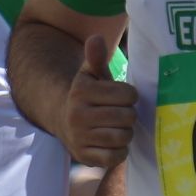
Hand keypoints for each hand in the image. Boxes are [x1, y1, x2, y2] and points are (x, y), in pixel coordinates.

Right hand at [63, 33, 136, 167]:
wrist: (64, 121)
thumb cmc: (87, 96)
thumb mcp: (90, 75)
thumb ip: (96, 57)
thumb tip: (96, 38)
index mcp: (82, 91)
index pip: (128, 95)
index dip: (130, 96)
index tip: (122, 97)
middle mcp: (77, 114)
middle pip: (128, 117)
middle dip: (129, 115)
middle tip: (121, 114)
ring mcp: (80, 137)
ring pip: (123, 137)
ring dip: (126, 133)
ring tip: (118, 127)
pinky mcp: (84, 157)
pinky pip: (115, 156)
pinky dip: (119, 151)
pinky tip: (113, 143)